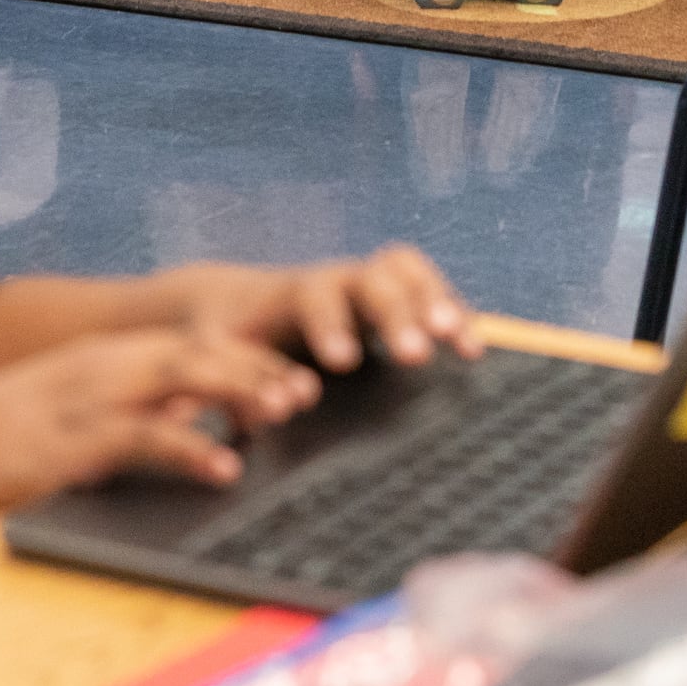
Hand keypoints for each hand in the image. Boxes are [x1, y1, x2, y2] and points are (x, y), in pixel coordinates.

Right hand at [0, 327, 324, 510]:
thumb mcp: (77, 411)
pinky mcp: (73, 441)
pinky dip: (188, 448)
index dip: (248, 355)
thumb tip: (194, 419)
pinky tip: (224, 465)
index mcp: (108, 356)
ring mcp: (88, 399)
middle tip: (309, 390)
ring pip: (180, 379)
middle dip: (257, 366)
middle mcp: (105, 366)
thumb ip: (133, 409)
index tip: (295, 373)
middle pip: (198, 351)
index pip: (193, 343)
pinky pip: (142, 439)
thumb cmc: (8, 438)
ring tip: (284, 412)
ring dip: (238, 392)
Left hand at [170, 247, 478, 375]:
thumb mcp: (214, 357)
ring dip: (438, 302)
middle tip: (415, 355)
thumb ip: (235, 381)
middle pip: (373, 279)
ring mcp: (367, 284)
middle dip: (396, 315)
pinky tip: (472, 350)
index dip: (329, 325)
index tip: (343, 363)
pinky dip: (453, 313)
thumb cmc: (225, 337)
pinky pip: (429, 290)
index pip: (314, 297)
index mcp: (290, 293)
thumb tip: (269, 413)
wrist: (239, 301)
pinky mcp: (391, 298)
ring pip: (408, 273)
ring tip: (462, 345)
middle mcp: (336, 279)